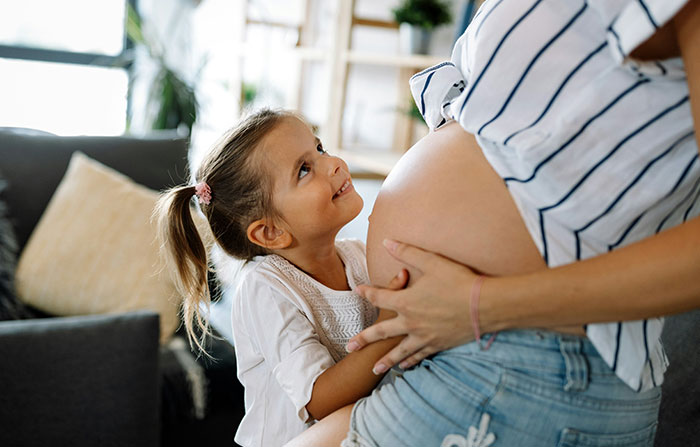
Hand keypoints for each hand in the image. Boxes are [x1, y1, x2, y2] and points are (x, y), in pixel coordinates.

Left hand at [347, 239, 480, 372]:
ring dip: (385, 360)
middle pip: (381, 332)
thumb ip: (407, 252)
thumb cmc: (458, 281)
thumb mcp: (432, 261)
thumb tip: (387, 242)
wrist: (485, 306)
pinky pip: (420, 355)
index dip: (367, 292)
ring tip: (374, 369)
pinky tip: (405, 367)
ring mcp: (424, 336)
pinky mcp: (438, 344)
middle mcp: (411, 322)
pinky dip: (411, 361)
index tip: (358, 290)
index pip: (379, 297)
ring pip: (399, 351)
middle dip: (364, 339)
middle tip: (349, 348)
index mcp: (406, 302)